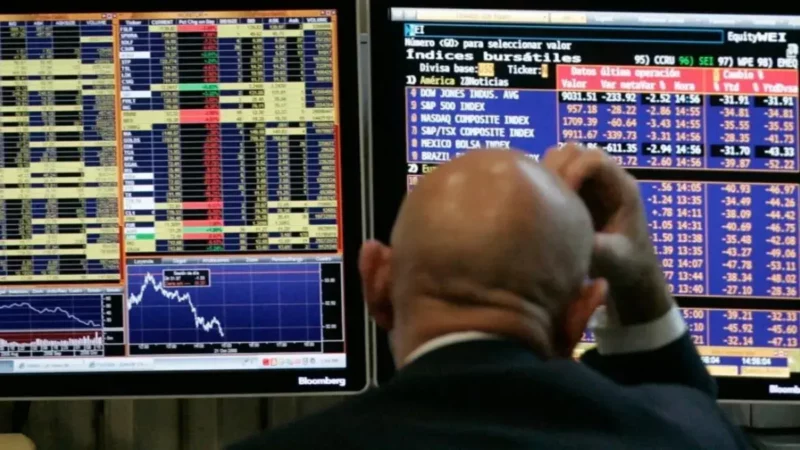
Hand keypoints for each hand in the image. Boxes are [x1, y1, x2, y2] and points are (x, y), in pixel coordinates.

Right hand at [542, 144, 673, 324]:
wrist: (631, 272)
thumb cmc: (628, 264)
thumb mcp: (614, 260)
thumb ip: (595, 248)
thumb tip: (566, 239)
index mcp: (622, 188)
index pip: (594, 160)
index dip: (573, 173)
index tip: (561, 201)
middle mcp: (605, 178)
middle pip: (574, 151)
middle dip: (555, 170)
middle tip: (544, 200)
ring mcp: (588, 183)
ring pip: (559, 158)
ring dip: (545, 175)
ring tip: (540, 204)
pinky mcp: (574, 191)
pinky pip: (551, 175)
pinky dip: (540, 184)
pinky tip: (538, 208)